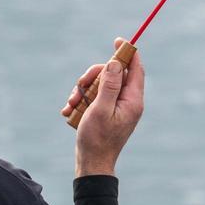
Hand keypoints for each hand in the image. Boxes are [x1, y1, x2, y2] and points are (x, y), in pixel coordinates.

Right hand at [59, 38, 145, 176]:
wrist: (91, 164)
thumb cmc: (97, 139)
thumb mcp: (101, 109)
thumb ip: (109, 85)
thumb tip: (116, 63)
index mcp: (132, 100)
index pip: (135, 69)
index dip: (127, 53)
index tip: (118, 40)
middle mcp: (127, 102)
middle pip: (112, 74)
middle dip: (93, 77)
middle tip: (80, 86)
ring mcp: (116, 107)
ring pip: (100, 84)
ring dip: (83, 90)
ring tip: (71, 104)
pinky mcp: (105, 112)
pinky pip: (93, 97)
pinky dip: (81, 101)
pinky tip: (69, 111)